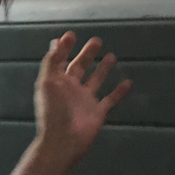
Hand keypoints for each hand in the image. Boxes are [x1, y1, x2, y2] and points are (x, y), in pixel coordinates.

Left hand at [34, 32, 131, 167]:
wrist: (63, 140)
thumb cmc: (53, 111)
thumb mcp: (47, 83)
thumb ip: (52, 62)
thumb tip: (55, 42)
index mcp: (56, 81)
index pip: (60, 60)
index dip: (64, 47)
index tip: (72, 35)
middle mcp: (71, 88)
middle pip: (80, 67)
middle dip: (87, 54)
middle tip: (96, 41)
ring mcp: (85, 100)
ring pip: (96, 80)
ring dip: (103, 69)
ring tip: (111, 55)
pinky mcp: (98, 112)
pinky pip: (110, 99)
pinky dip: (119, 91)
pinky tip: (128, 81)